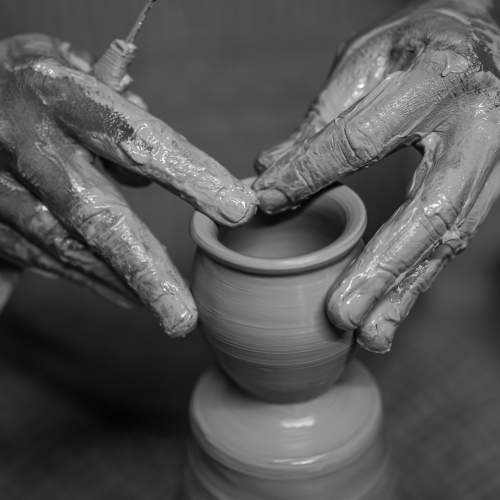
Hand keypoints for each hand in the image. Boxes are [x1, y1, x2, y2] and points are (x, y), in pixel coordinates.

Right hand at [0, 34, 255, 335]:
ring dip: (120, 285)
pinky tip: (126, 297)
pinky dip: (87, 278)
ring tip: (170, 315)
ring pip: (63, 249)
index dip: (188, 174)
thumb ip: (115, 109)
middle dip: (145, 269)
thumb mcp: (67, 72)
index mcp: (57, 94)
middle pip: (94, 215)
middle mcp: (25, 143)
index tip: (238, 209)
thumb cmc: (26, 84)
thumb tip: (151, 161)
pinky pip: (38, 256)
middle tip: (184, 317)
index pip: (135, 138)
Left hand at [253, 0, 499, 351]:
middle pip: (425, 212)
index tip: (266, 202)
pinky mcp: (490, 188)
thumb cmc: (420, 43)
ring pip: (445, 241)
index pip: (358, 141)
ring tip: (369, 336)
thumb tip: (267, 171)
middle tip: (339, 316)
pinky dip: (418, 281)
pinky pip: (451, 242)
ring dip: (405, 293)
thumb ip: (320, 121)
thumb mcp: (366, 63)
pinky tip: (392, 312)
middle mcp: (475, 130)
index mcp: (435, 82)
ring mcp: (491, 165)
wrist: (490, 36)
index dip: (308, 174)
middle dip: (379, 269)